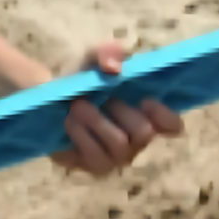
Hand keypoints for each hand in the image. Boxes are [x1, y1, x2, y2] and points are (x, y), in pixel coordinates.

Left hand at [50, 40, 185, 177]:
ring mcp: (116, 156)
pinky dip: (81, 134)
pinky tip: (68, 121)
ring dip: (98, 122)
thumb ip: (105, 52)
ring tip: (77, 106)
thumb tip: (115, 67)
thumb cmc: (81, 81)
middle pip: (144, 132)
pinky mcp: (94, 166)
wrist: (46, 101)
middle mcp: (136, 139)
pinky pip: (95, 155)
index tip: (146, 99)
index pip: (172, 125)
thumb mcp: (90, 59)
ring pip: (120, 145)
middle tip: (103, 97)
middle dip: (121, 111)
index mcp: (145, 114)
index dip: (166, 115)